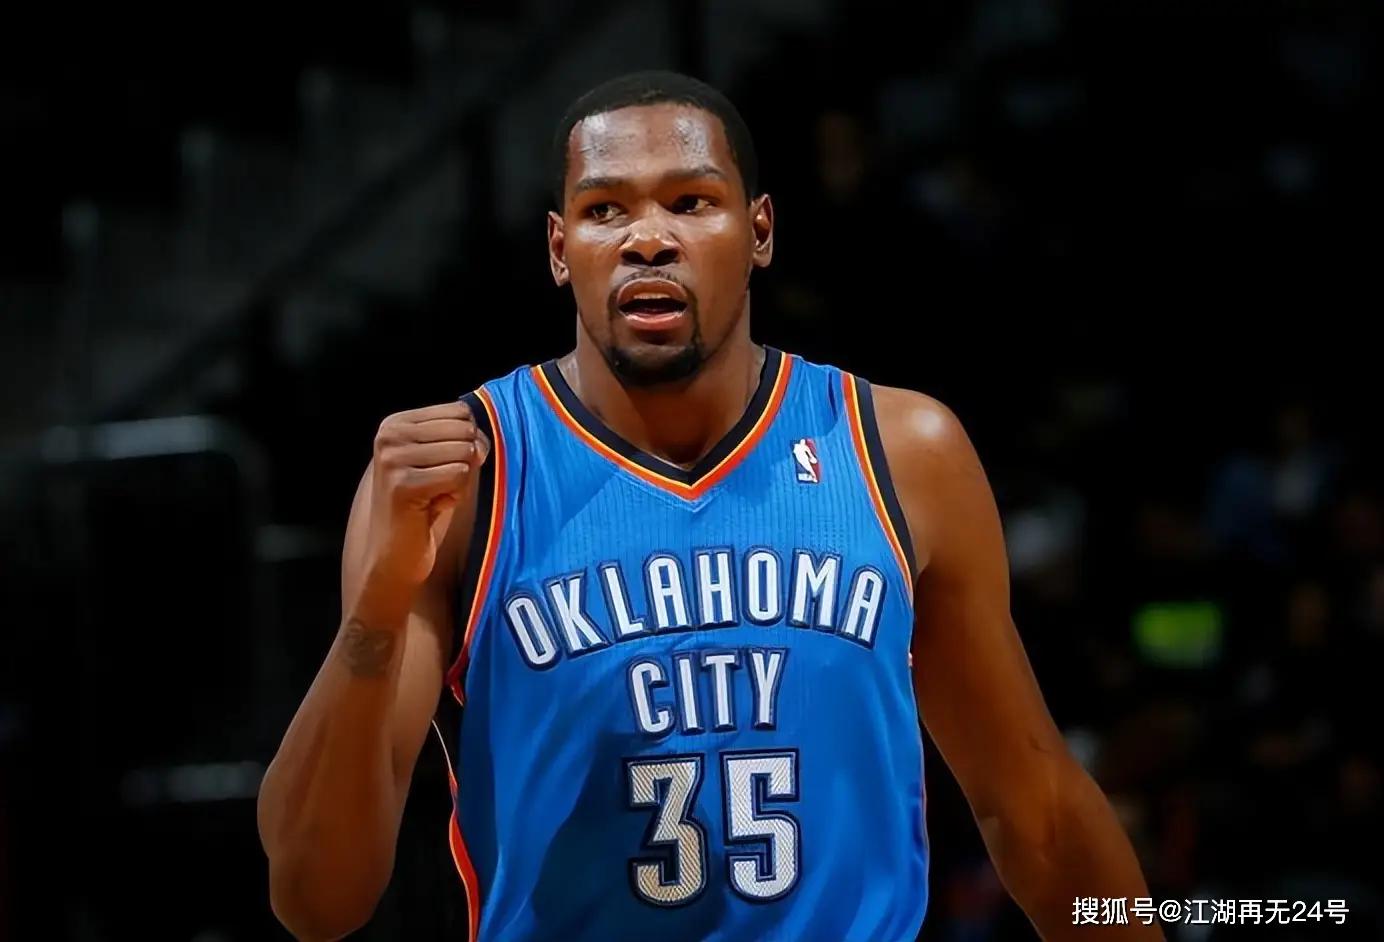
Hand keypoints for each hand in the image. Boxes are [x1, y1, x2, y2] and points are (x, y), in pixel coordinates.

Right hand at [359, 399, 489, 611]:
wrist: (394, 552)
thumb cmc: (423, 504)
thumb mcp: (436, 459)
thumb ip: (458, 436)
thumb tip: (485, 431)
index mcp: (396, 423)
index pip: (460, 411)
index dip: (470, 439)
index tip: (448, 465)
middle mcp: (390, 436)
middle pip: (465, 429)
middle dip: (467, 460)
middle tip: (443, 485)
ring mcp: (393, 459)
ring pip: (464, 453)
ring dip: (459, 481)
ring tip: (434, 496)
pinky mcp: (402, 485)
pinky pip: (459, 476)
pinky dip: (455, 495)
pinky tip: (432, 508)